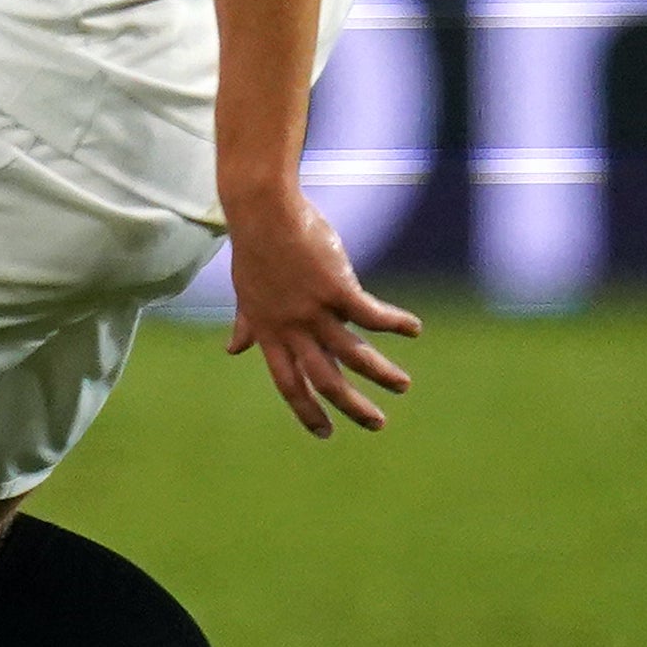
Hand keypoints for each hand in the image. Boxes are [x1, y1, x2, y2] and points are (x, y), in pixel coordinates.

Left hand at [221, 185, 420, 436]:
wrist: (262, 213)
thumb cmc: (256, 250)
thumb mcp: (246, 294)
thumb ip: (247, 324)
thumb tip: (233, 349)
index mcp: (269, 332)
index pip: (287, 382)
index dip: (306, 410)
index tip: (325, 433)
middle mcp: (290, 328)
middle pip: (323, 380)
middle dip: (351, 407)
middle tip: (377, 424)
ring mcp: (313, 310)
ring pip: (352, 355)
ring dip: (381, 373)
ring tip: (402, 385)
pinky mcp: (336, 288)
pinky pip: (372, 316)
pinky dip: (395, 324)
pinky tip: (414, 329)